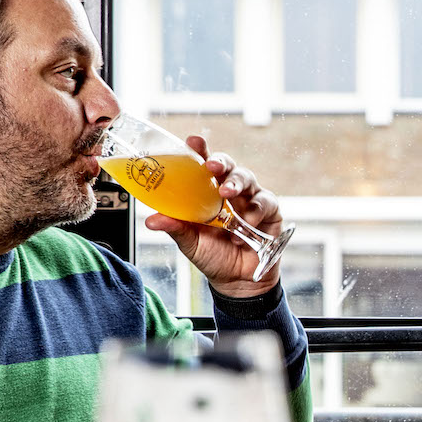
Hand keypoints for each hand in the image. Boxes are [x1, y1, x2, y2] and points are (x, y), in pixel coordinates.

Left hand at [143, 135, 282, 297]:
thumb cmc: (213, 255)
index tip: (194, 141)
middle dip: (221, 162)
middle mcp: (230, 191)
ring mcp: (251, 199)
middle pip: (228, 165)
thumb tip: (152, 219)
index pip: (203, 164)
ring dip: (236, 184)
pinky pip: (264, 203)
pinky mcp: (270, 212)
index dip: (200, 150)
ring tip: (226, 195)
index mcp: (207, 192)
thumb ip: (175, 227)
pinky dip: (253, 214)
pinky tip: (240, 230)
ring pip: (247, 178)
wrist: (237, 281)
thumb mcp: (190, 241)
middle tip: (212, 167)